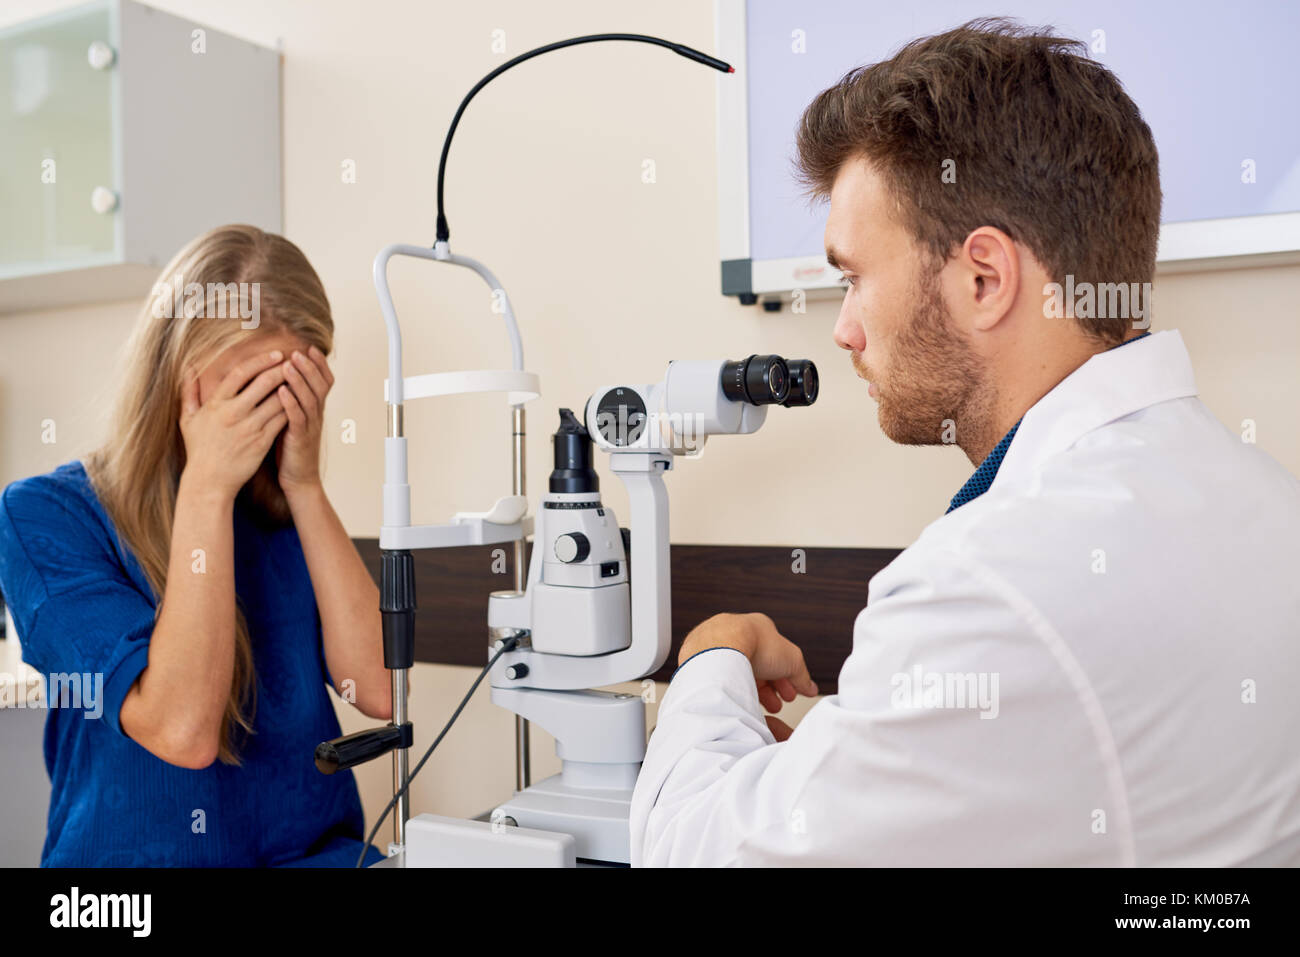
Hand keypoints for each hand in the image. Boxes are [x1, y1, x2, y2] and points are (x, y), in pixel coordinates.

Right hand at [179, 351, 288, 498]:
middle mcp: (234, 413)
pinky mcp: (262, 442)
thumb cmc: (199, 449)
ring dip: (291, 388)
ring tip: (301, 378)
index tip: (276, 354)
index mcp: (216, 404)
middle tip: (295, 361)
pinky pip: (281, 420)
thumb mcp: (187, 419)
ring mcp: (249, 428)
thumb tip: (188, 369)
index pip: (240, 373)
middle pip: (263, 383)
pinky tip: (300, 401)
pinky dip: (291, 409)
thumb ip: (189, 393)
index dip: (260, 361)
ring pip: (277, 401)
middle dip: (281, 369)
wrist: (209, 481)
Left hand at [275, 345, 333, 494]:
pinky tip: (281, 390)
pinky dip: (290, 402)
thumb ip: (293, 400)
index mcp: (316, 409)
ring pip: (309, 398)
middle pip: (319, 385)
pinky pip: (296, 417)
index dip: (319, 364)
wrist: (298, 478)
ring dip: (298, 380)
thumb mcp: (295, 419)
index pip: (325, 381)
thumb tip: (281, 377)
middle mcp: (317, 415)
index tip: (310, 347)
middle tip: (298, 351)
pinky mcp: (299, 438)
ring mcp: (310, 426)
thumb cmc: (291, 447)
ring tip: (288, 364)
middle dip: (309, 367)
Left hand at [678, 612, 817, 739]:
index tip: (791, 693)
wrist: (720, 647)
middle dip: (770, 687)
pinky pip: (719, 678)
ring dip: (751, 691)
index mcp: (757, 628)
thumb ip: (802, 674)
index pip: (775, 656)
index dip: (786, 677)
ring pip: (736, 672)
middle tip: (777, 704)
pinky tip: (739, 702)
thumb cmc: (754, 644)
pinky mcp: (699, 659)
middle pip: (756, 665)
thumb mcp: (791, 659)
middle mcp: (735, 633)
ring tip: (761, 709)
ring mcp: (715, 645)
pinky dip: (730, 690)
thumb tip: (809, 687)